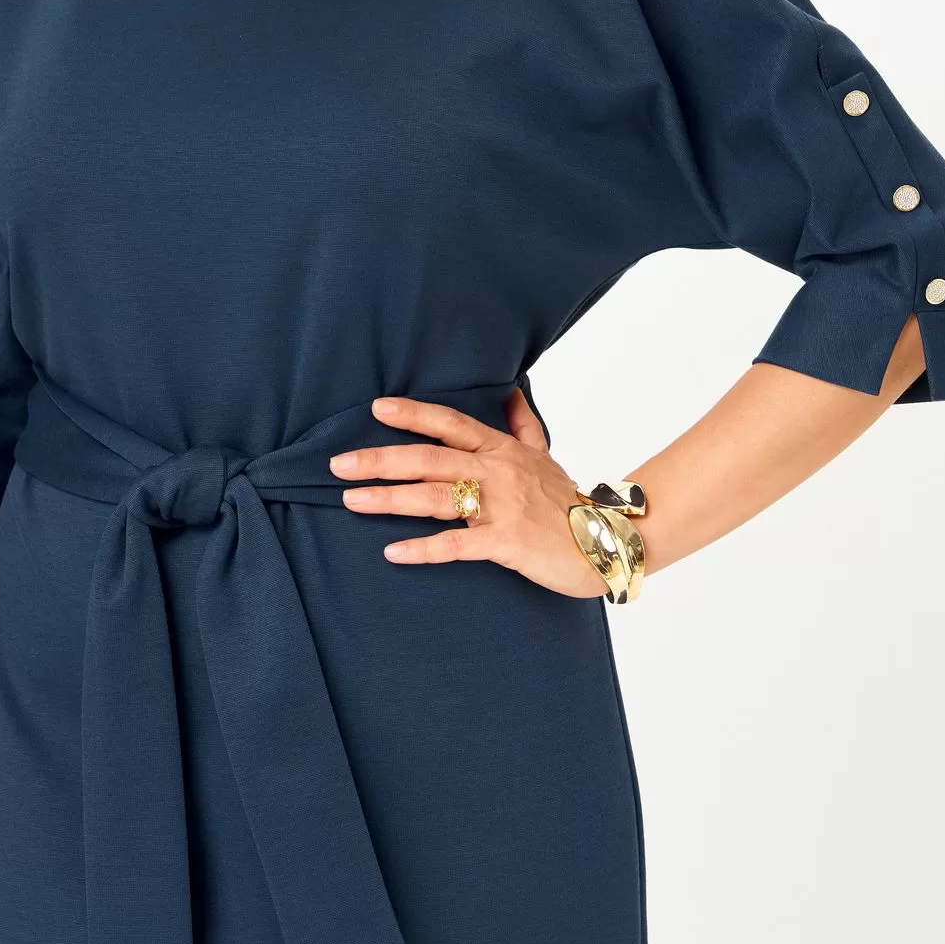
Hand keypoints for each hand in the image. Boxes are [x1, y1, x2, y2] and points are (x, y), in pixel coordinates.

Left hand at [328, 387, 607, 597]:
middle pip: (430, 458)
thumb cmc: (568, 500)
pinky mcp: (505, 542)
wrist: (605, 541)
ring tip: (352, 499)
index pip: (450, 423)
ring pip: (435, 497)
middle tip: (338, 465)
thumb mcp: (545, 454)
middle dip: (381, 459)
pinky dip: (424, 548)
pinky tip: (393, 551)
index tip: (377, 408)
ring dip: (390, 498)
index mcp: (501, 449)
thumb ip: (522, 424)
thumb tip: (511, 392)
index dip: (413, 414)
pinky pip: (457, 544)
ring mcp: (501, 506)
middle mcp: (497, 471)